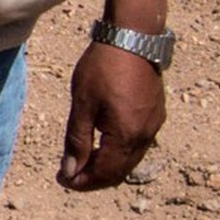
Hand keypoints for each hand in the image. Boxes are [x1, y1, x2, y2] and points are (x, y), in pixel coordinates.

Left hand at [57, 41, 166, 190]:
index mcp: (126, 135)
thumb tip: (71, 172)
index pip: (105, 173)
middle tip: (70, 175)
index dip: (83, 182)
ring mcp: (154, 124)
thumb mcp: (83, 105)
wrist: (133, 37)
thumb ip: (77, 141)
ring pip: (131, 159)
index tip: (63, 180)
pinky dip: (120, 152)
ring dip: (108, 166)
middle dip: (94, 178)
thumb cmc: (104, 67)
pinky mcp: (156, 114)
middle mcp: (145, 135)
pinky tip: (104, 144)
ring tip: (84, 161)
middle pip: (120, 171)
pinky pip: (138, 144)